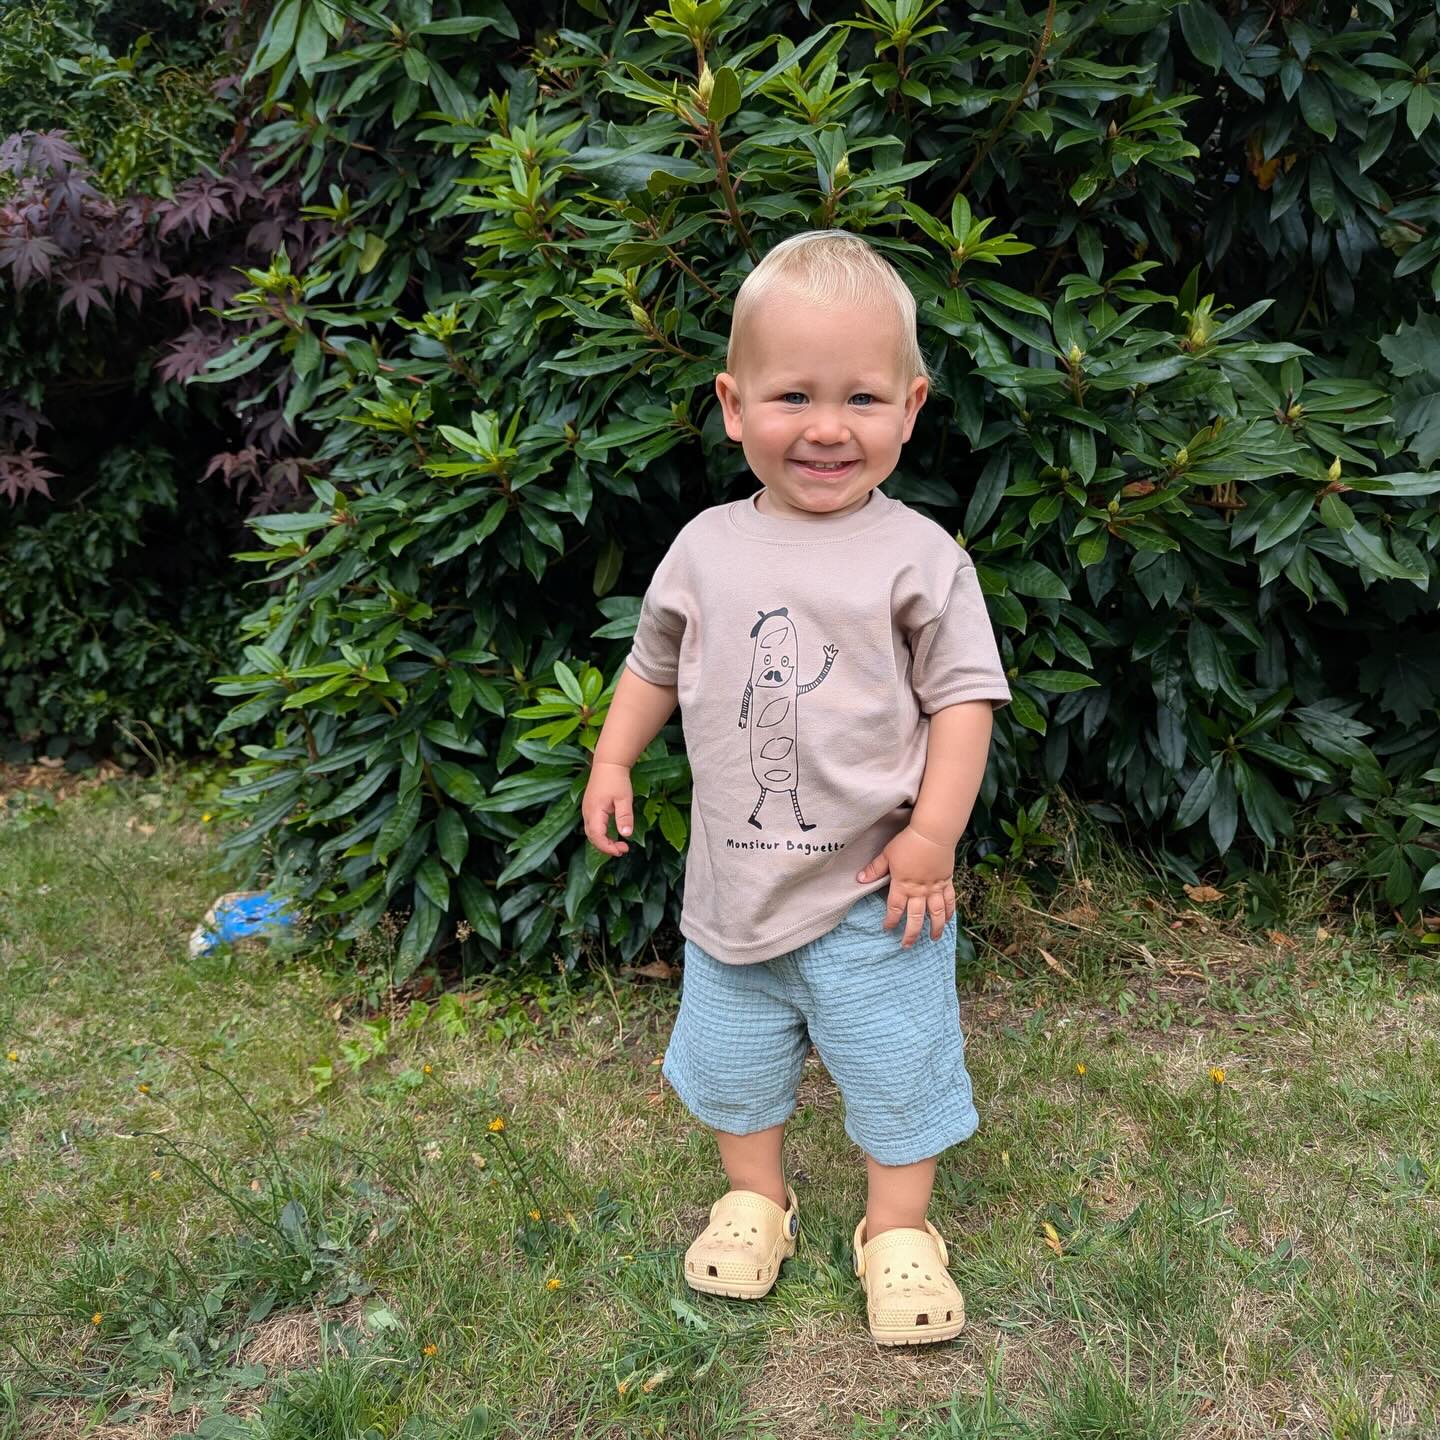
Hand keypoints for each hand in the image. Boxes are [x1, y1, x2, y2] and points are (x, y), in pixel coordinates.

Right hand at [582, 759, 634, 856]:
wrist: (608, 763)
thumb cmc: (617, 779)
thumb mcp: (624, 798)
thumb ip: (624, 817)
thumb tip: (626, 834)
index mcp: (594, 811)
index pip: (597, 837)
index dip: (608, 847)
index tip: (622, 850)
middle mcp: (587, 812)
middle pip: (592, 837)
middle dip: (606, 847)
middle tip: (623, 850)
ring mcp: (587, 810)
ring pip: (591, 833)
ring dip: (603, 842)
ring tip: (619, 845)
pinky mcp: (590, 808)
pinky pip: (592, 826)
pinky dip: (601, 834)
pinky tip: (612, 835)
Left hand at [854, 825, 956, 947]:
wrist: (933, 833)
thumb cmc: (908, 842)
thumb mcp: (887, 854)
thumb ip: (875, 869)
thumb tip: (859, 879)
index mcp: (902, 885)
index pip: (895, 909)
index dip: (890, 921)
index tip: (887, 929)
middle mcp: (919, 891)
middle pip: (915, 918)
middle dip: (911, 933)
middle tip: (907, 945)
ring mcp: (935, 888)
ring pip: (936, 914)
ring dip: (935, 928)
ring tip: (933, 939)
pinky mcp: (947, 881)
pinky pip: (949, 900)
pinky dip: (950, 911)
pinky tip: (949, 920)